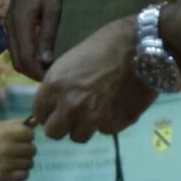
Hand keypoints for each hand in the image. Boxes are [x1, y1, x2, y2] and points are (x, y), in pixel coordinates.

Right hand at [0, 118, 37, 180]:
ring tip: (13, 160)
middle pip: (33, 150)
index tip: (19, 138)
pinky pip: (24, 175)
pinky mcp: (3, 177)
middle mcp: (8, 147)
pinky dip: (21, 173)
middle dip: (26, 149)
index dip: (26, 136)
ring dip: (24, 162)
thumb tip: (36, 122)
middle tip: (15, 150)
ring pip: (30, 163)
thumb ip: (17, 123)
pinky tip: (12, 169)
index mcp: (7, 133)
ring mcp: (6, 163)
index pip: (31, 134)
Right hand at [5, 0, 61, 80]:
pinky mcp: (11, 20)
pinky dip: (25, 54)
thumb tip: (45, 61)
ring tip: (47, 67)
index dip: (38, 74)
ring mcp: (8, 23)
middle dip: (32, 72)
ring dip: (28, 64)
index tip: (52, 80)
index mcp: (20, 25)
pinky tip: (39, 53)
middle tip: (51, 76)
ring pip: (14, 54)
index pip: (26, 60)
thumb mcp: (53, 10)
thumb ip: (47, 36)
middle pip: (16, 61)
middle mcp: (10, 27)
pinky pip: (15, 44)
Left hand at [32, 17, 157, 142]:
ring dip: (84, 127)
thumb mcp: (72, 59)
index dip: (48, 111)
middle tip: (72, 116)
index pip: (39, 114)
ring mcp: (93, 118)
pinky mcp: (115, 124)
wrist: (141, 45)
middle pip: (54, 133)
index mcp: (55, 85)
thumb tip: (55, 102)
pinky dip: (108, 122)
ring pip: (79, 136)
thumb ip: (60, 84)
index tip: (56, 109)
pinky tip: (116, 105)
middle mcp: (70, 105)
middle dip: (61, 125)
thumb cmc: (106, 43)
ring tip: (96, 112)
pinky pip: (105, 130)